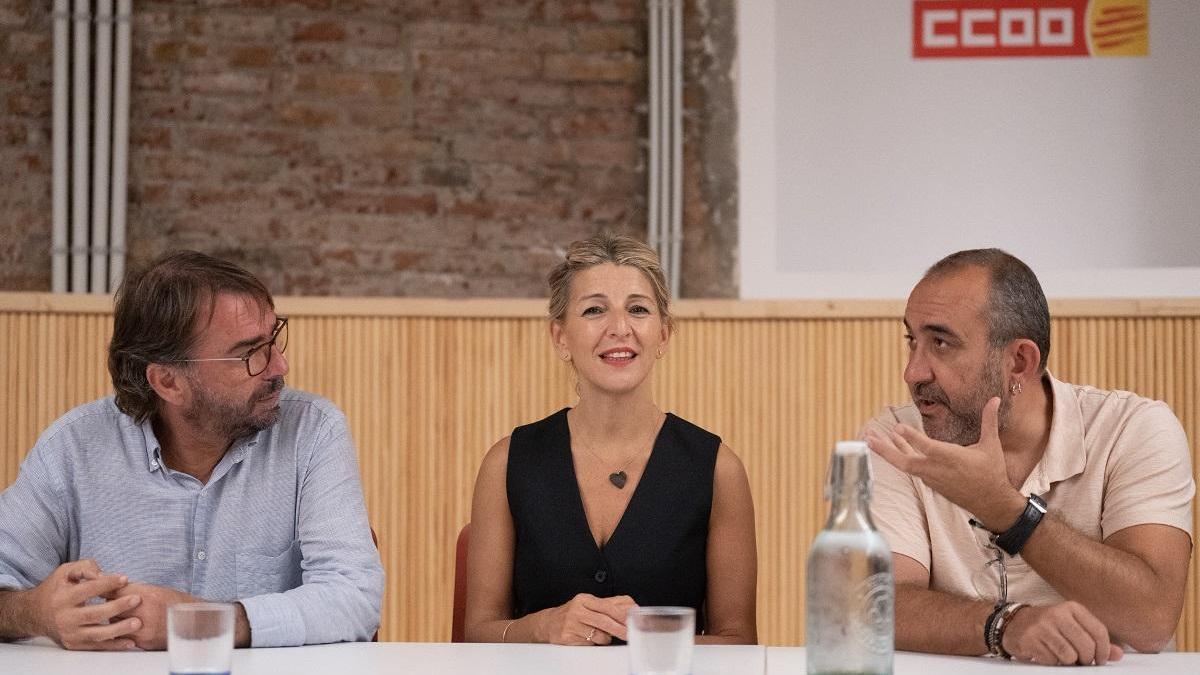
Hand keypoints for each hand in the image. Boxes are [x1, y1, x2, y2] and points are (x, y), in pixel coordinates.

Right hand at [24, 559, 141, 649]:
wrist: (34, 614)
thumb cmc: (55, 589)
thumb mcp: (65, 572)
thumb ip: (85, 567)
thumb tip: (103, 574)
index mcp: (63, 598)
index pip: (87, 590)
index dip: (107, 583)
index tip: (125, 579)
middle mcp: (65, 618)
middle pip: (94, 614)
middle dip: (117, 607)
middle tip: (137, 600)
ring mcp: (69, 633)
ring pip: (97, 634)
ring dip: (119, 629)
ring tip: (138, 622)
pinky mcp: (73, 644)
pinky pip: (96, 646)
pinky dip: (114, 645)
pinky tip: (130, 641)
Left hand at [104, 582, 198, 650]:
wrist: (193, 622)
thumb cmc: (176, 604)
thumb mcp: (157, 590)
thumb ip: (135, 589)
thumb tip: (115, 586)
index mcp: (148, 595)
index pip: (116, 591)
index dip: (109, 590)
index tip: (107, 590)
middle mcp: (145, 611)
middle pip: (113, 607)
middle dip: (111, 605)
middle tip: (114, 602)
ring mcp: (143, 628)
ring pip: (114, 623)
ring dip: (115, 619)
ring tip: (122, 615)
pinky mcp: (142, 641)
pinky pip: (121, 636)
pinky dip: (122, 631)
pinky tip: (127, 626)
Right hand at [536, 593, 636, 644]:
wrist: (549, 623)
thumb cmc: (574, 613)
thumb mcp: (589, 604)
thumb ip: (610, 605)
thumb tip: (631, 607)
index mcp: (584, 599)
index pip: (607, 606)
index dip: (621, 614)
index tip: (632, 620)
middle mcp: (577, 610)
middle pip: (604, 621)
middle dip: (619, 629)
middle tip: (629, 634)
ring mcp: (571, 624)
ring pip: (598, 635)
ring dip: (605, 638)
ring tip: (600, 635)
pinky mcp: (568, 637)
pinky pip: (589, 644)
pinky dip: (594, 643)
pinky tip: (588, 638)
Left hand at [865, 397, 1024, 528]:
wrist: (990, 502)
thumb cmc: (991, 472)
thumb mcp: (991, 446)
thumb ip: (989, 421)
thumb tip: (995, 398)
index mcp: (953, 458)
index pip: (928, 448)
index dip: (912, 438)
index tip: (897, 427)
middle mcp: (938, 469)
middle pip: (906, 461)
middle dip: (886, 450)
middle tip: (869, 438)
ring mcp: (931, 477)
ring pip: (904, 464)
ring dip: (887, 451)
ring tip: (870, 437)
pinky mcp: (929, 481)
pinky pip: (909, 466)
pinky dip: (899, 454)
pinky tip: (890, 442)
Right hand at [1002, 601, 1123, 665]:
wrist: (1013, 624)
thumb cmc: (1048, 626)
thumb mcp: (1073, 627)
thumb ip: (1095, 640)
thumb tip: (1118, 654)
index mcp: (1072, 608)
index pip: (1099, 632)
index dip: (1103, 651)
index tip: (1099, 659)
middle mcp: (1058, 614)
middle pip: (1086, 647)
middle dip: (1085, 659)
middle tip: (1079, 660)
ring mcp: (1043, 626)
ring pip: (1070, 656)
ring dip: (1068, 661)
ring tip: (1061, 655)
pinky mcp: (1031, 639)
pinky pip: (1053, 660)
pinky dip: (1053, 662)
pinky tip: (1047, 653)